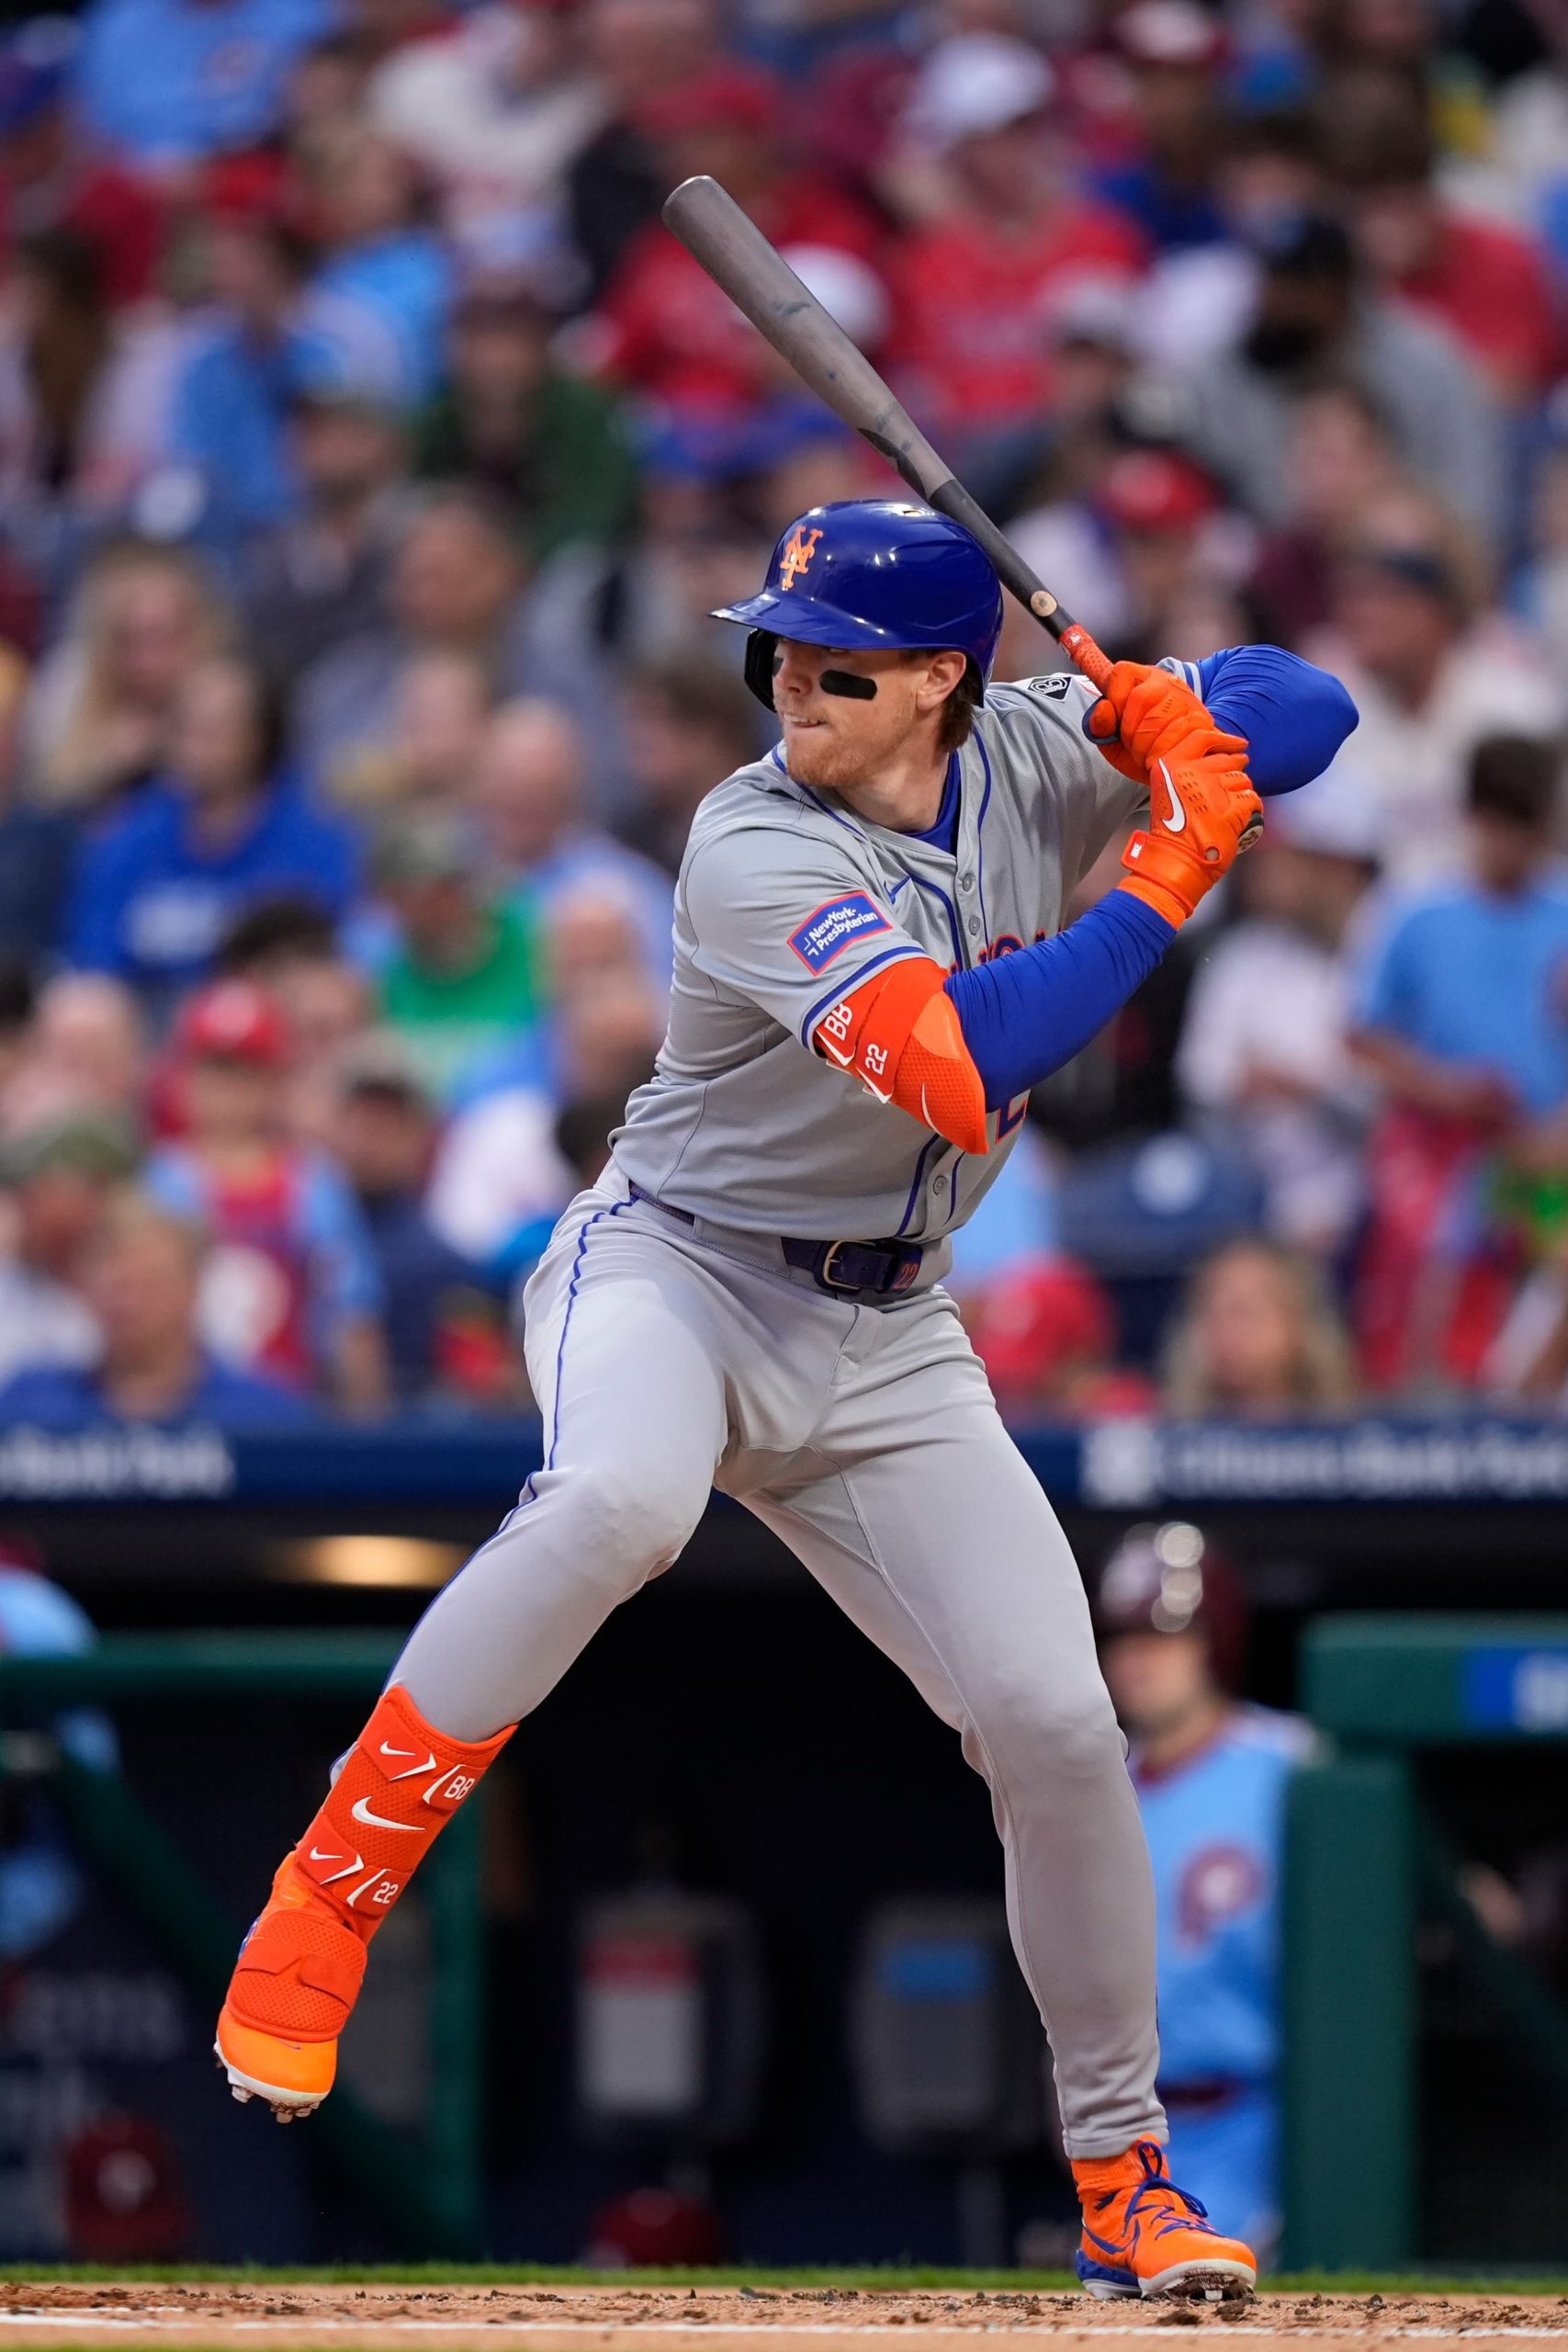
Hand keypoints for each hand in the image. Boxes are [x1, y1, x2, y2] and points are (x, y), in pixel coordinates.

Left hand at [1085, 659, 1246, 782]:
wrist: (1180, 768)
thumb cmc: (1145, 751)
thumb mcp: (1114, 742)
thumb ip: (1100, 727)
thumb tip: (1102, 709)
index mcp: (1141, 679)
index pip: (1121, 672)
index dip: (1114, 698)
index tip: (1117, 720)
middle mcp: (1166, 682)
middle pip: (1140, 697)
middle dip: (1130, 730)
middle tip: (1133, 745)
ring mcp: (1186, 699)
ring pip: (1158, 718)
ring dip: (1145, 746)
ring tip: (1146, 755)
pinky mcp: (1201, 719)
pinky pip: (1175, 735)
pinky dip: (1161, 754)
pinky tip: (1160, 759)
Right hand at [1117, 747, 1260, 926]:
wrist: (1175, 864)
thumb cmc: (1174, 831)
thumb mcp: (1168, 791)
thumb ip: (1187, 770)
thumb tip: (1227, 754)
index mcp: (1170, 766)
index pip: (1203, 737)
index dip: (1225, 739)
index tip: (1240, 744)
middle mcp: (1189, 774)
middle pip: (1228, 760)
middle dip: (1234, 774)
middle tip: (1227, 793)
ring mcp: (1210, 791)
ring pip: (1243, 781)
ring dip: (1240, 795)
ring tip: (1226, 812)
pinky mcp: (1229, 810)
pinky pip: (1252, 800)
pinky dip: (1250, 811)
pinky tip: (1239, 820)